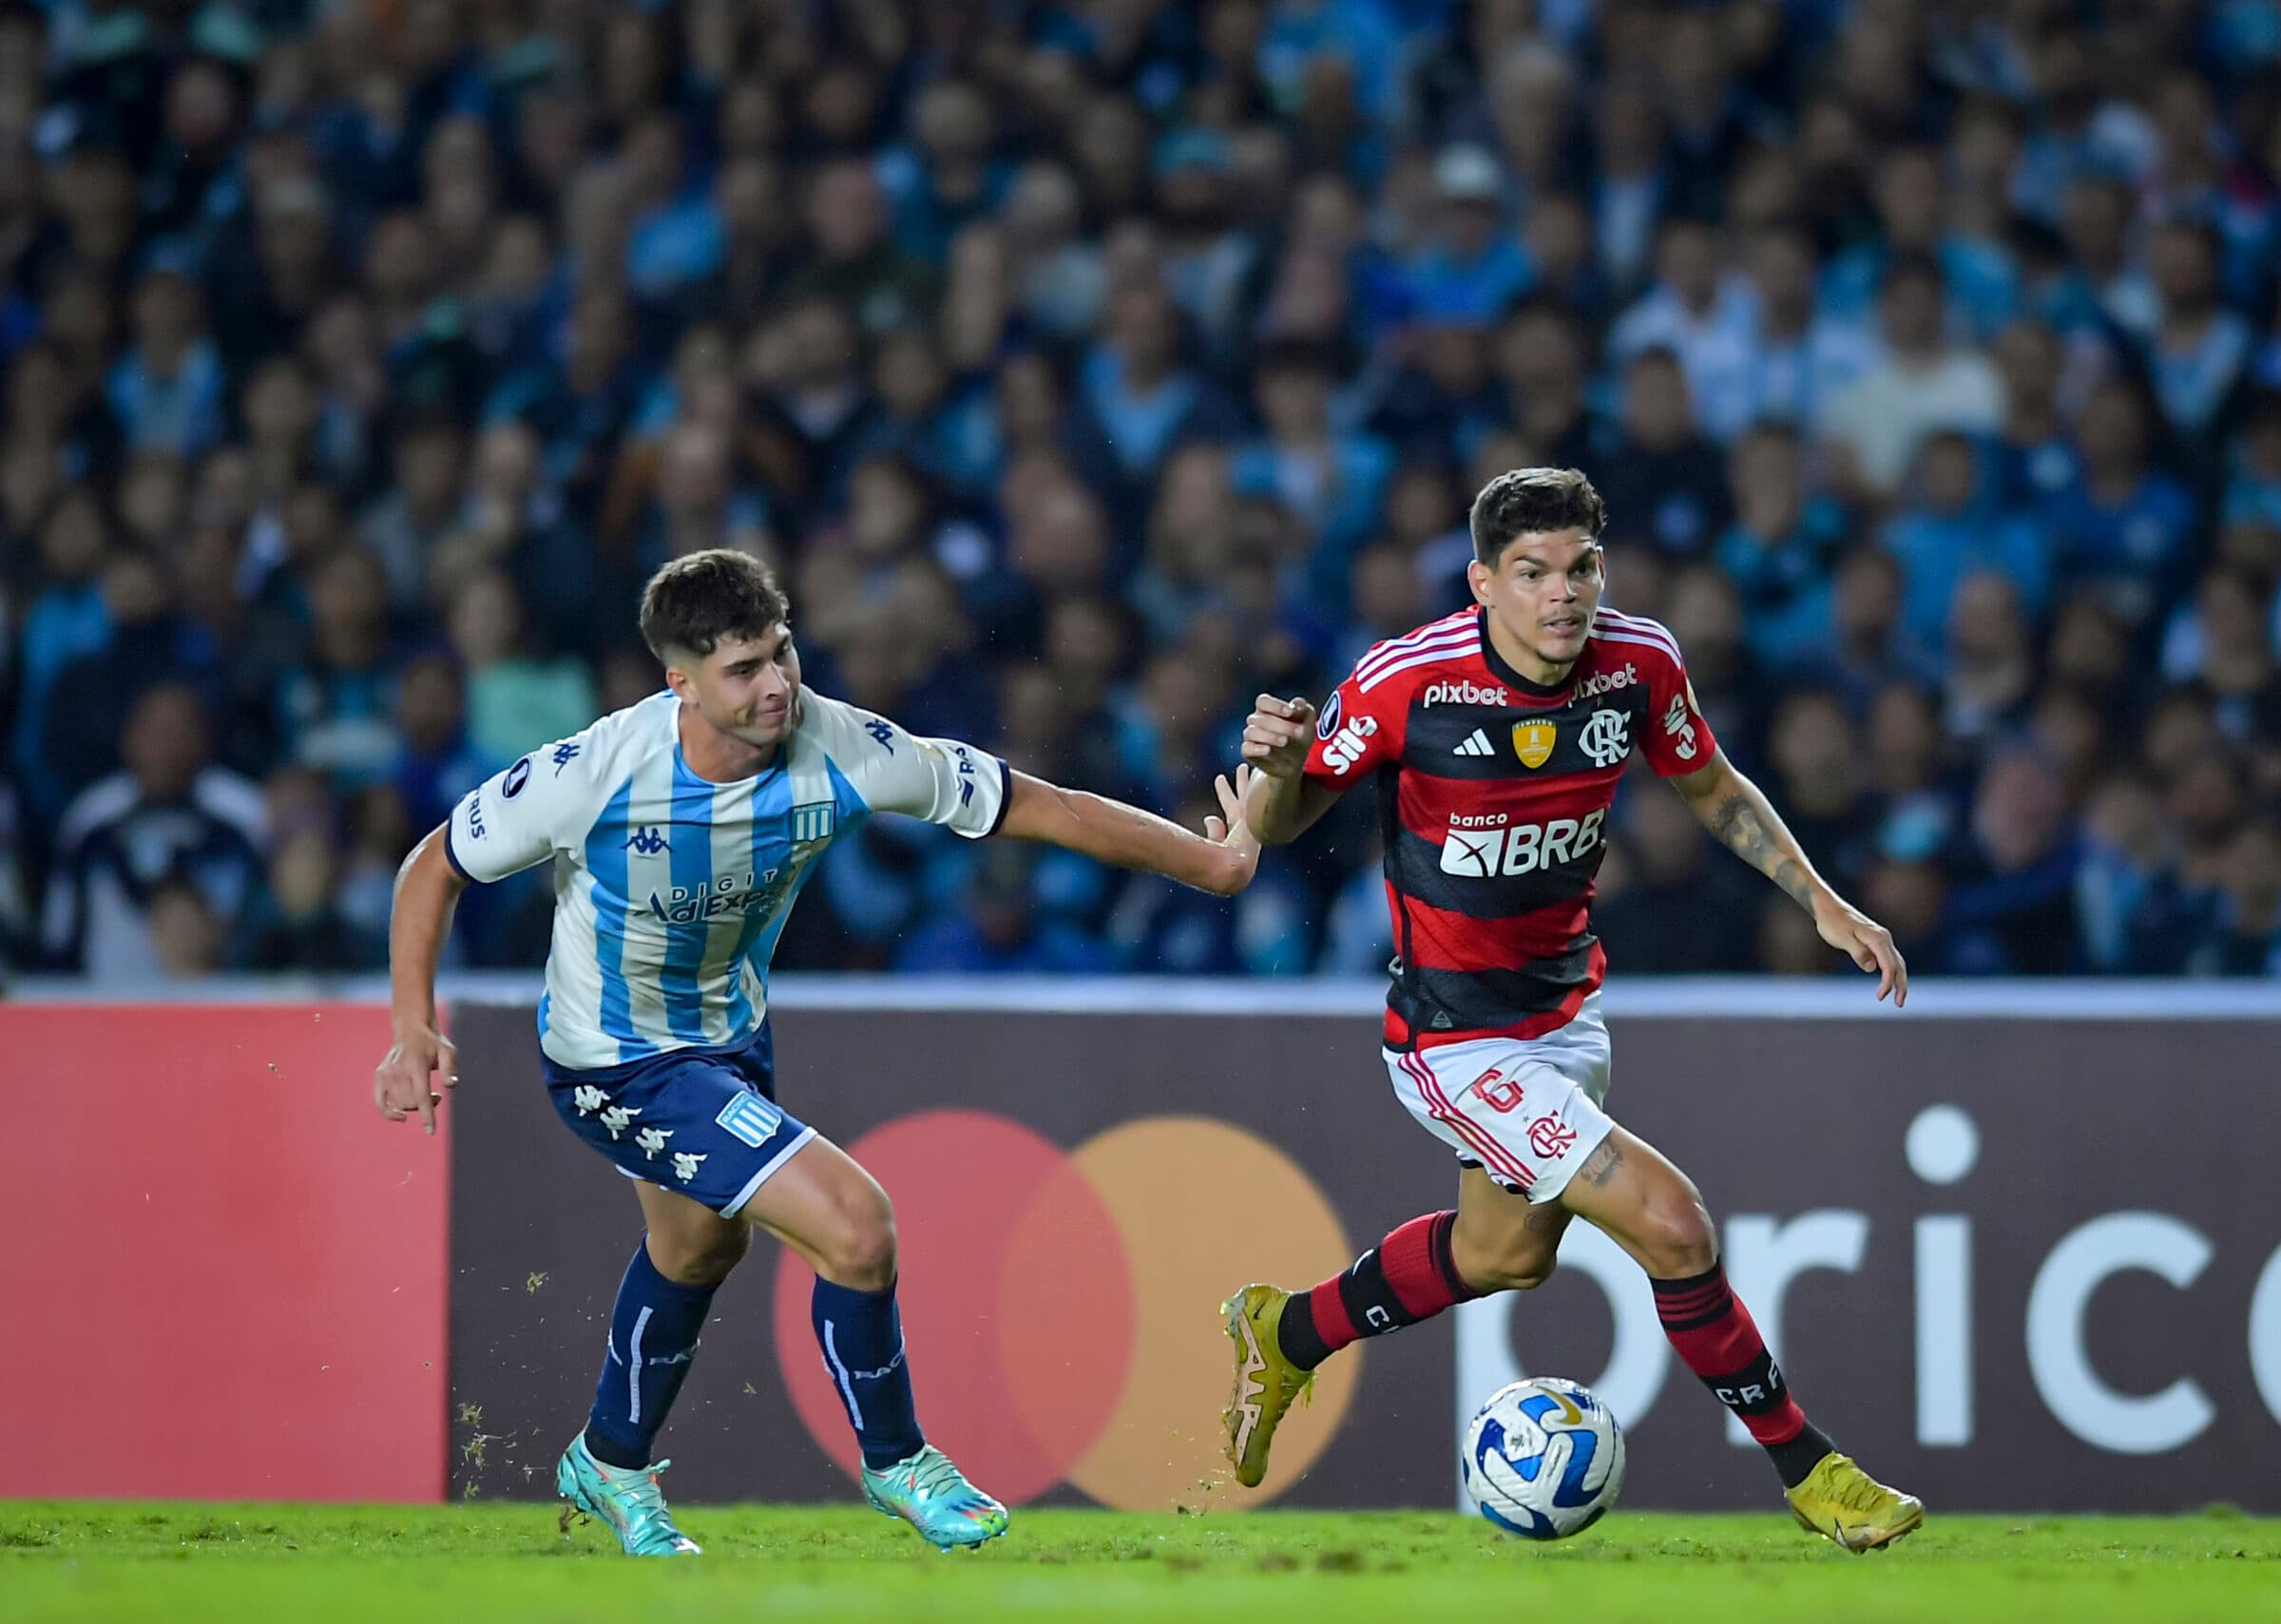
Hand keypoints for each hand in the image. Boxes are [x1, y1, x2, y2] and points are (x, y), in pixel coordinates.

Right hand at [375, 1024, 457, 1134]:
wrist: (411, 1031)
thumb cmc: (433, 1043)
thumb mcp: (448, 1051)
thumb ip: (450, 1068)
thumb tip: (451, 1085)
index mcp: (416, 1065)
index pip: (421, 1096)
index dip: (427, 1115)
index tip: (431, 1132)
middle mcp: (398, 1070)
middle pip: (411, 1103)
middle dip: (426, 1106)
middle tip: (437, 1097)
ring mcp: (386, 1074)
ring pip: (400, 1105)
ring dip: (414, 1107)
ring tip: (425, 1094)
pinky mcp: (379, 1077)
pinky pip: (380, 1103)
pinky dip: (389, 1113)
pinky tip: (402, 1117)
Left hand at [1199, 765, 1262, 895]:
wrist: (1233, 868)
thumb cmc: (1219, 863)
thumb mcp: (1213, 848)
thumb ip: (1214, 833)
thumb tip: (1209, 818)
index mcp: (1237, 832)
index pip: (1230, 808)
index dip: (1225, 793)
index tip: (1220, 779)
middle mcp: (1246, 824)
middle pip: (1243, 797)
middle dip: (1242, 783)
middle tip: (1242, 767)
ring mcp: (1251, 819)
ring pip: (1248, 793)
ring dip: (1246, 779)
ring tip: (1244, 765)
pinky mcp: (1252, 816)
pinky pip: (1249, 793)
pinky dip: (1248, 780)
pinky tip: (1248, 767)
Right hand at [1241, 694, 1316, 779]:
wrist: (1294, 761)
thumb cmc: (1298, 736)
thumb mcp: (1307, 722)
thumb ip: (1304, 710)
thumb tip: (1297, 704)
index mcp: (1267, 708)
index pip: (1263, 701)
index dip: (1275, 705)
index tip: (1290, 712)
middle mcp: (1256, 720)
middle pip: (1262, 718)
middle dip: (1281, 725)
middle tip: (1298, 732)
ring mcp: (1251, 736)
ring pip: (1252, 732)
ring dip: (1269, 736)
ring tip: (1285, 741)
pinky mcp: (1248, 752)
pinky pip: (1246, 748)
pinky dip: (1256, 749)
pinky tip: (1267, 750)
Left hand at [1813, 895, 1908, 1006]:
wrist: (1828, 907)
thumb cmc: (1832, 923)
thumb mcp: (1842, 939)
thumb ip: (1858, 953)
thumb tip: (1872, 968)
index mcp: (1878, 939)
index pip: (1889, 965)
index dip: (1887, 983)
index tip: (1880, 997)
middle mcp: (1884, 938)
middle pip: (1899, 965)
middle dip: (1901, 985)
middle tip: (1899, 1004)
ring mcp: (1882, 939)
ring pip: (1897, 962)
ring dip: (1899, 980)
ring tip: (1898, 998)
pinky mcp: (1876, 940)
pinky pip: (1889, 959)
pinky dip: (1892, 971)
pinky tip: (1888, 981)